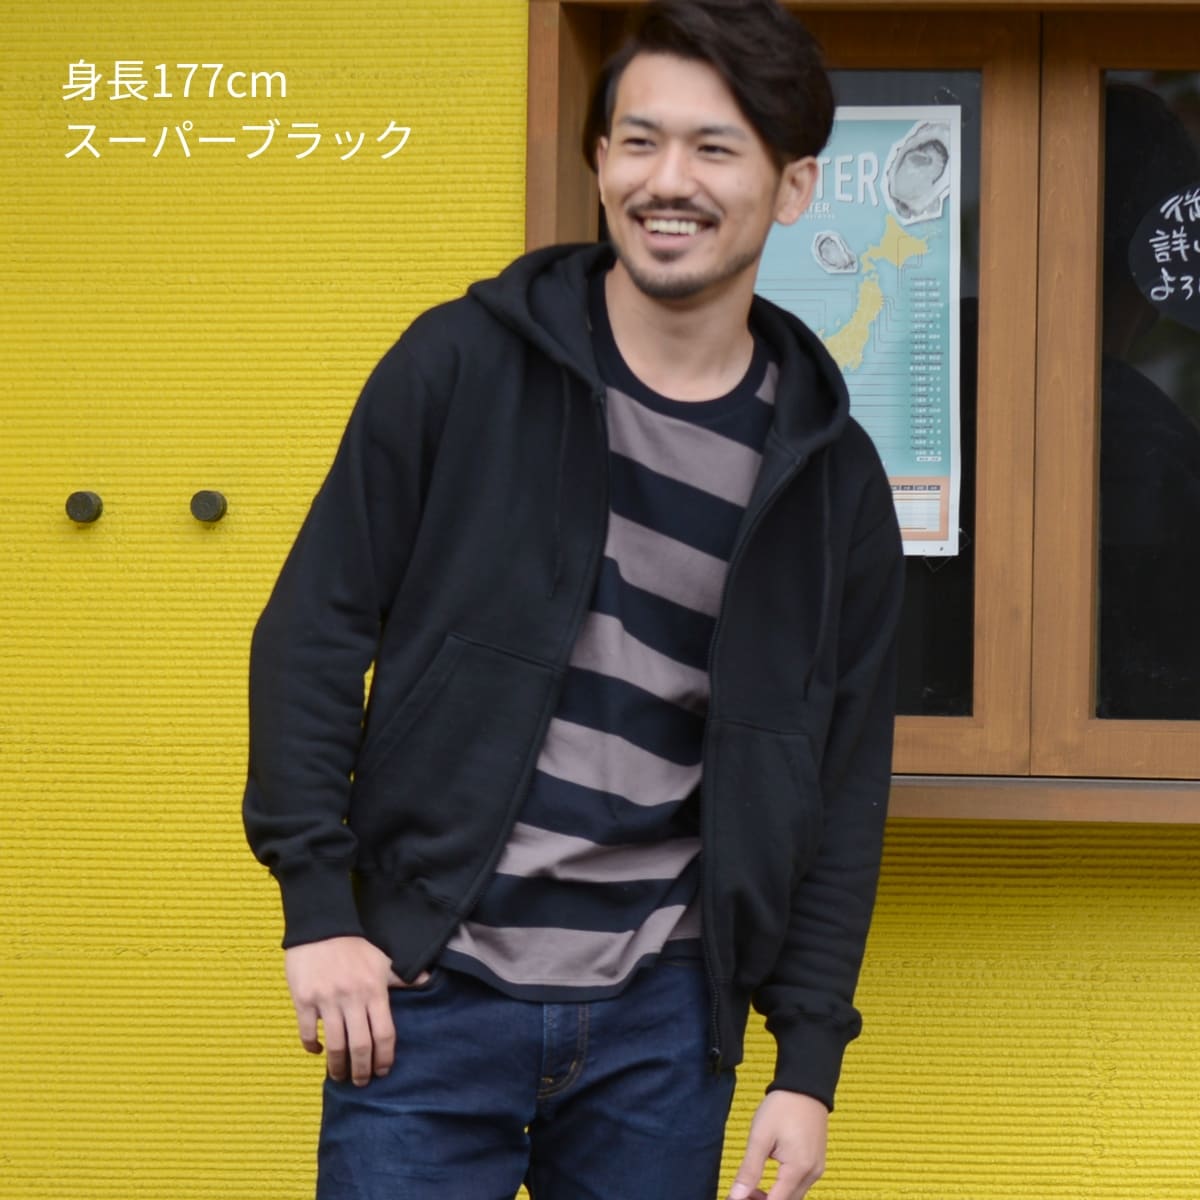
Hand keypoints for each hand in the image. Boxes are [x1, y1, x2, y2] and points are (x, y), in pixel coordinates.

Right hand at [284, 935, 426, 1086]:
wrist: (321, 927)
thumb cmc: (354, 947)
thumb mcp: (382, 959)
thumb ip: (402, 976)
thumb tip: (428, 980)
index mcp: (374, 990)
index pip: (385, 1033)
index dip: (385, 1057)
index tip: (383, 1071)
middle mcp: (353, 997)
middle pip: (361, 1045)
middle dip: (361, 1070)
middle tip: (360, 1082)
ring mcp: (327, 1000)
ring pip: (335, 1044)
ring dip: (337, 1065)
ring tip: (339, 1075)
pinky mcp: (304, 999)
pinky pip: (307, 1031)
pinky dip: (311, 1046)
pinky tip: (316, 1051)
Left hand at [728, 1090, 827, 1199]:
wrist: (805, 1085)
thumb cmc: (782, 1107)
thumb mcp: (760, 1136)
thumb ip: (749, 1170)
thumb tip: (737, 1196)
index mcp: (798, 1169)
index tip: (738, 1198)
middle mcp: (812, 1174)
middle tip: (742, 1193)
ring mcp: (816, 1169)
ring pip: (794, 1196)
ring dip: (774, 1197)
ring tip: (751, 1186)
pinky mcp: (816, 1163)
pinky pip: (800, 1185)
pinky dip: (784, 1188)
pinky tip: (768, 1178)